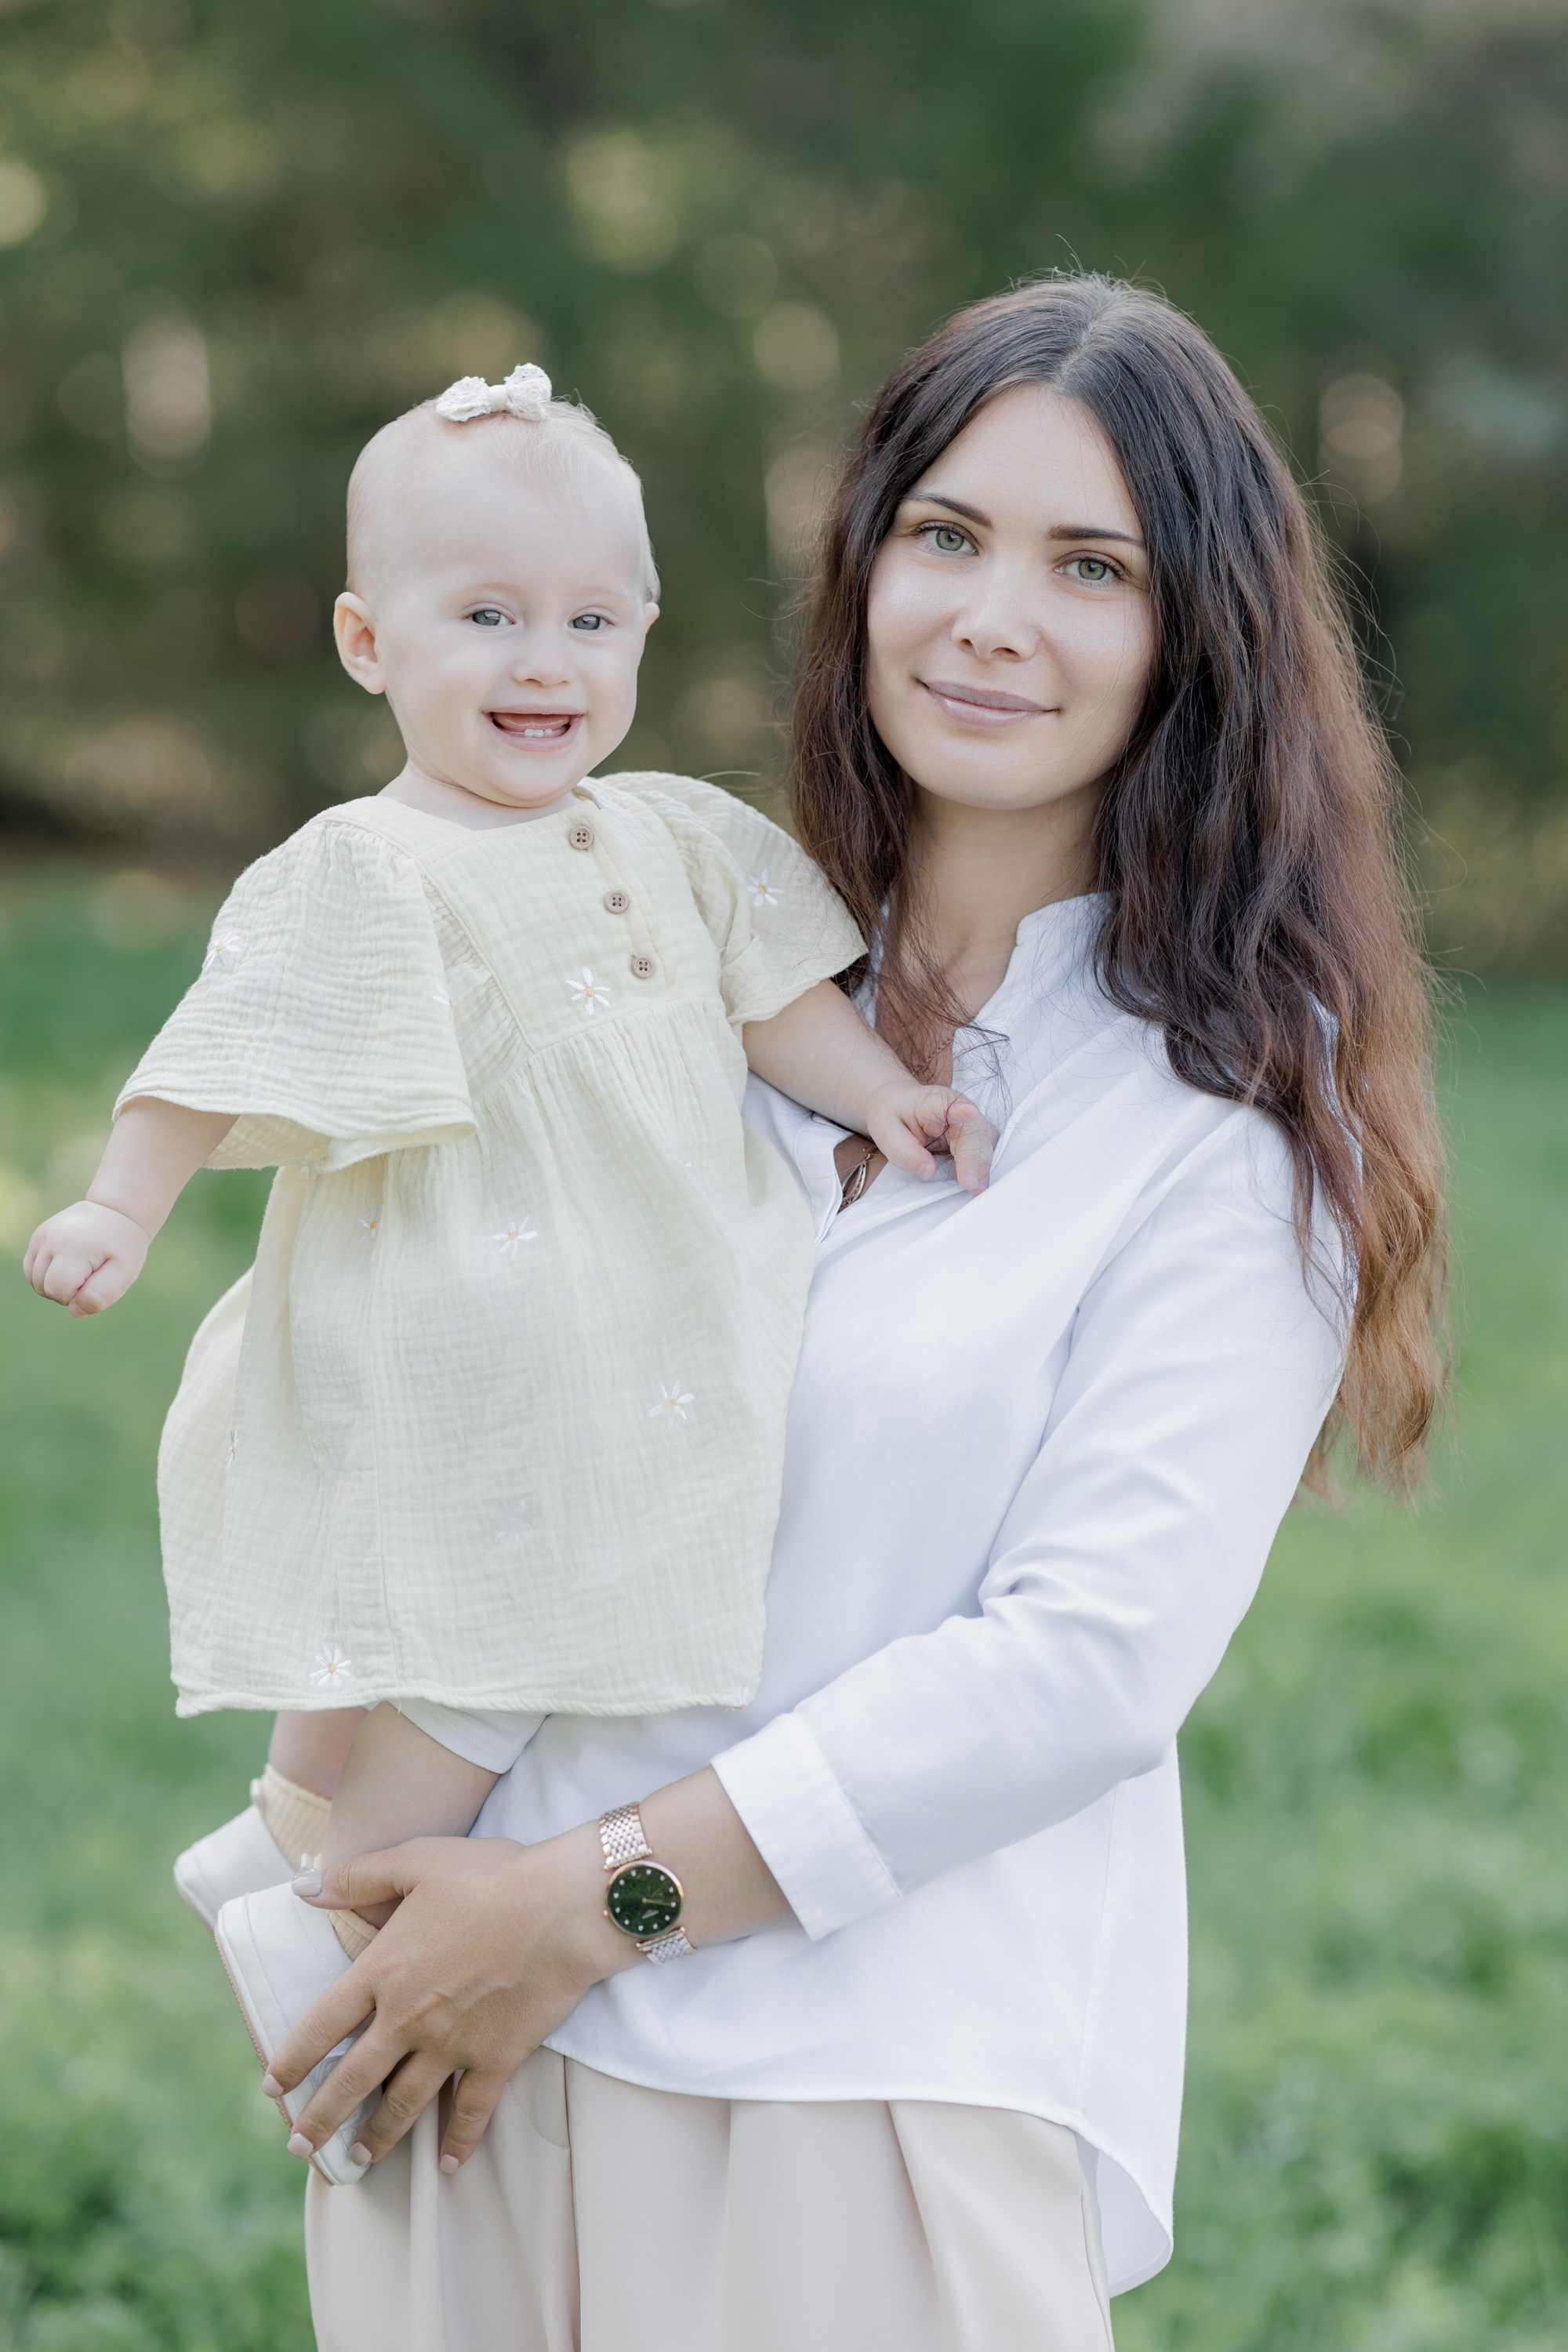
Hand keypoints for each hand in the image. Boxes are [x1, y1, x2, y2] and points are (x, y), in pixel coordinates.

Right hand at [24, 1200, 150, 1315]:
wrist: (117, 1212)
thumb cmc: (123, 1246)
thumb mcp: (125, 1272)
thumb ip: (103, 1295)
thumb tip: (74, 1311)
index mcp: (73, 1247)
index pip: (58, 1290)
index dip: (76, 1296)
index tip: (95, 1281)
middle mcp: (51, 1239)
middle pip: (44, 1287)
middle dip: (65, 1292)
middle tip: (90, 1275)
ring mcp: (41, 1236)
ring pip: (34, 1280)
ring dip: (55, 1285)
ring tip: (79, 1270)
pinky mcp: (38, 1236)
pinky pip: (31, 1268)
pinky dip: (46, 1275)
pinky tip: (66, 1266)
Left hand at [264, 1830, 634, 2173]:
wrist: (563, 1908)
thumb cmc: (492, 1876)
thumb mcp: (418, 1860)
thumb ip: (358, 1877)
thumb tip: (302, 1889)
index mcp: (384, 1972)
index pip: (322, 2025)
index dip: (293, 2058)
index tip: (274, 2087)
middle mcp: (409, 2019)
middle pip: (352, 2080)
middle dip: (321, 2117)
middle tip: (300, 2146)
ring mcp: (452, 2045)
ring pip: (403, 2104)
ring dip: (377, 2135)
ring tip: (358, 2158)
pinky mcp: (496, 2059)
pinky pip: (471, 2111)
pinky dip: (458, 2142)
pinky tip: (449, 2165)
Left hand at [863, 1082, 994, 1195]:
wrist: (897, 1104)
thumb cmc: (893, 1116)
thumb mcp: (887, 1134)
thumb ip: (904, 1152)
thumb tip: (929, 1171)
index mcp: (934, 1101)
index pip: (950, 1105)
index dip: (961, 1111)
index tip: (968, 1113)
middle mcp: (959, 1106)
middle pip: (975, 1131)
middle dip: (976, 1159)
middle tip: (972, 1186)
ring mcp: (971, 1119)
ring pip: (986, 1142)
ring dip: (983, 1166)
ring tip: (976, 1188)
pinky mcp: (975, 1132)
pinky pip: (985, 1149)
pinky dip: (982, 1167)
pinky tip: (977, 1182)